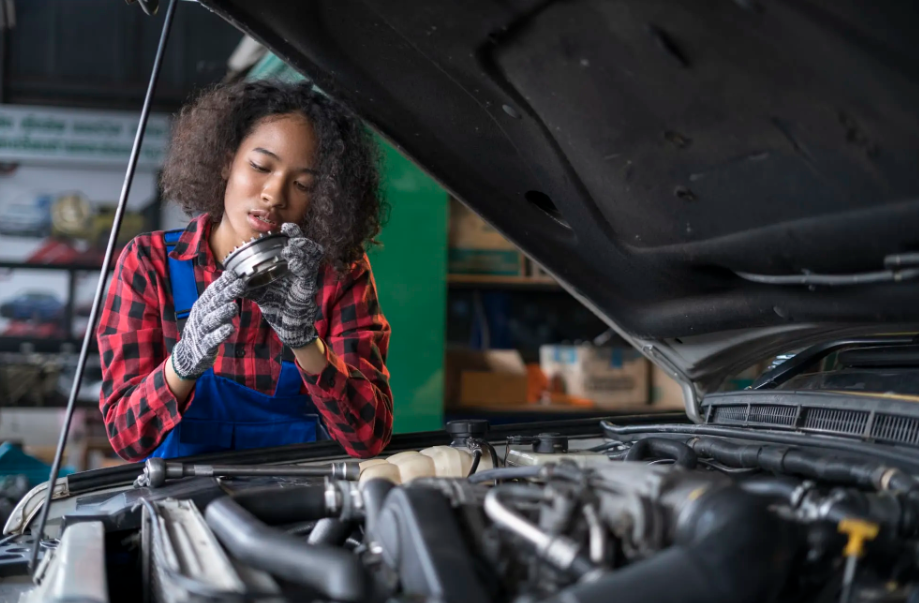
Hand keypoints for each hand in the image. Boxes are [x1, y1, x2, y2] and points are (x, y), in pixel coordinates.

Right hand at [171, 269, 244, 378]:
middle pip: (213, 304)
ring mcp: (201, 332)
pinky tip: (229, 329)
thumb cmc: (202, 328)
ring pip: (211, 321)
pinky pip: (212, 340)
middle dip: (226, 294)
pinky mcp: (204, 347)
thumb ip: (218, 296)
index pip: (211, 292)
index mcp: (201, 306)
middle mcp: (199, 316)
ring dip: (222, 313)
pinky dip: (220, 334)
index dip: (222, 283)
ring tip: (234, 307)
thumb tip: (230, 275)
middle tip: (240, 285)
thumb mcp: (207, 310)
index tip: (233, 275)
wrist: (187, 354)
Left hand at [248, 222, 323, 348]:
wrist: (284, 324)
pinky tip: (293, 262)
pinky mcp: (307, 289)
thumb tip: (227, 275)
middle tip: (290, 232)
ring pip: (314, 256)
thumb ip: (244, 281)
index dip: (294, 233)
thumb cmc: (274, 304)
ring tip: (290, 247)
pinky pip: (308, 273)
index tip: (284, 226)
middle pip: (311, 247)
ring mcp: (307, 278)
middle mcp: (303, 268)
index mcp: (292, 264)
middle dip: (302, 237)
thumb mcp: (256, 290)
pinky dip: (302, 265)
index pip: (298, 244)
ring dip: (303, 249)